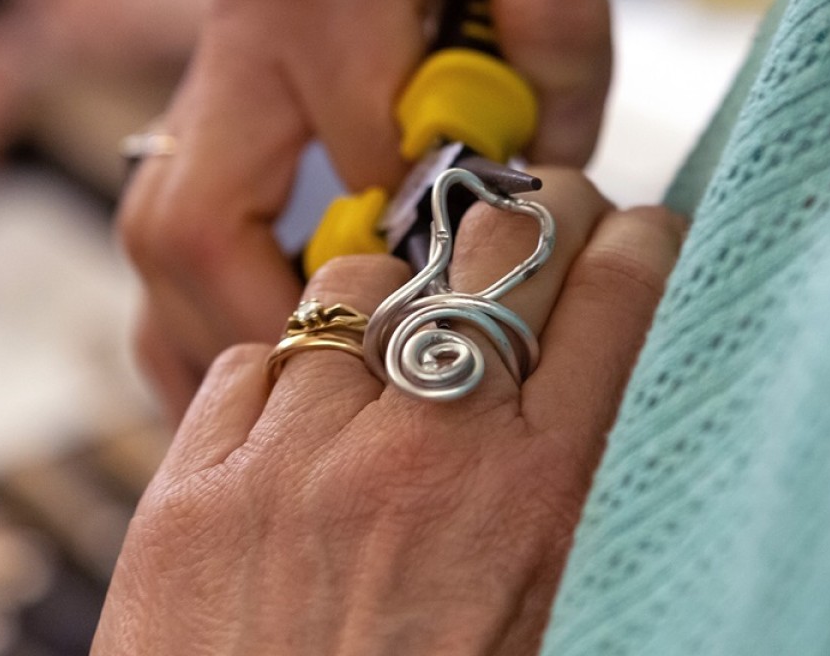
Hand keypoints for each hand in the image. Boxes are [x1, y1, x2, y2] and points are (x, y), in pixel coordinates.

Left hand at [95, 170, 684, 654]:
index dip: (635, 242)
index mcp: (535, 507)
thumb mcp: (554, 613)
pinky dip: (284, 377)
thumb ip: (581, 485)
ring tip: (391, 357)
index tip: (630, 234)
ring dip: (389, 300)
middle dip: (530, 215)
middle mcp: (419, 461)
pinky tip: (294, 436)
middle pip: (499, 248)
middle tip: (529, 235)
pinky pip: (255, 359)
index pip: (615, 301)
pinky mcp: (194, 487)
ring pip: (360, 280)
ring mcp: (294, 463)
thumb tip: (600, 371)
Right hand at [118, 0, 617, 415]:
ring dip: (214, 336)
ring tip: (290, 420)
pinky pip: (182, 217)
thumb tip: (550, 165)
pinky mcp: (233, 91)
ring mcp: (222, 65)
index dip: (425, 237)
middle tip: (346, 408)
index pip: (361, 146)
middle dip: (265, 328)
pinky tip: (268, 353)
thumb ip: (557, 14)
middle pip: (189, 221)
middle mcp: (244, 27)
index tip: (479, 296)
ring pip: (162, 233)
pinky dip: (212, 302)